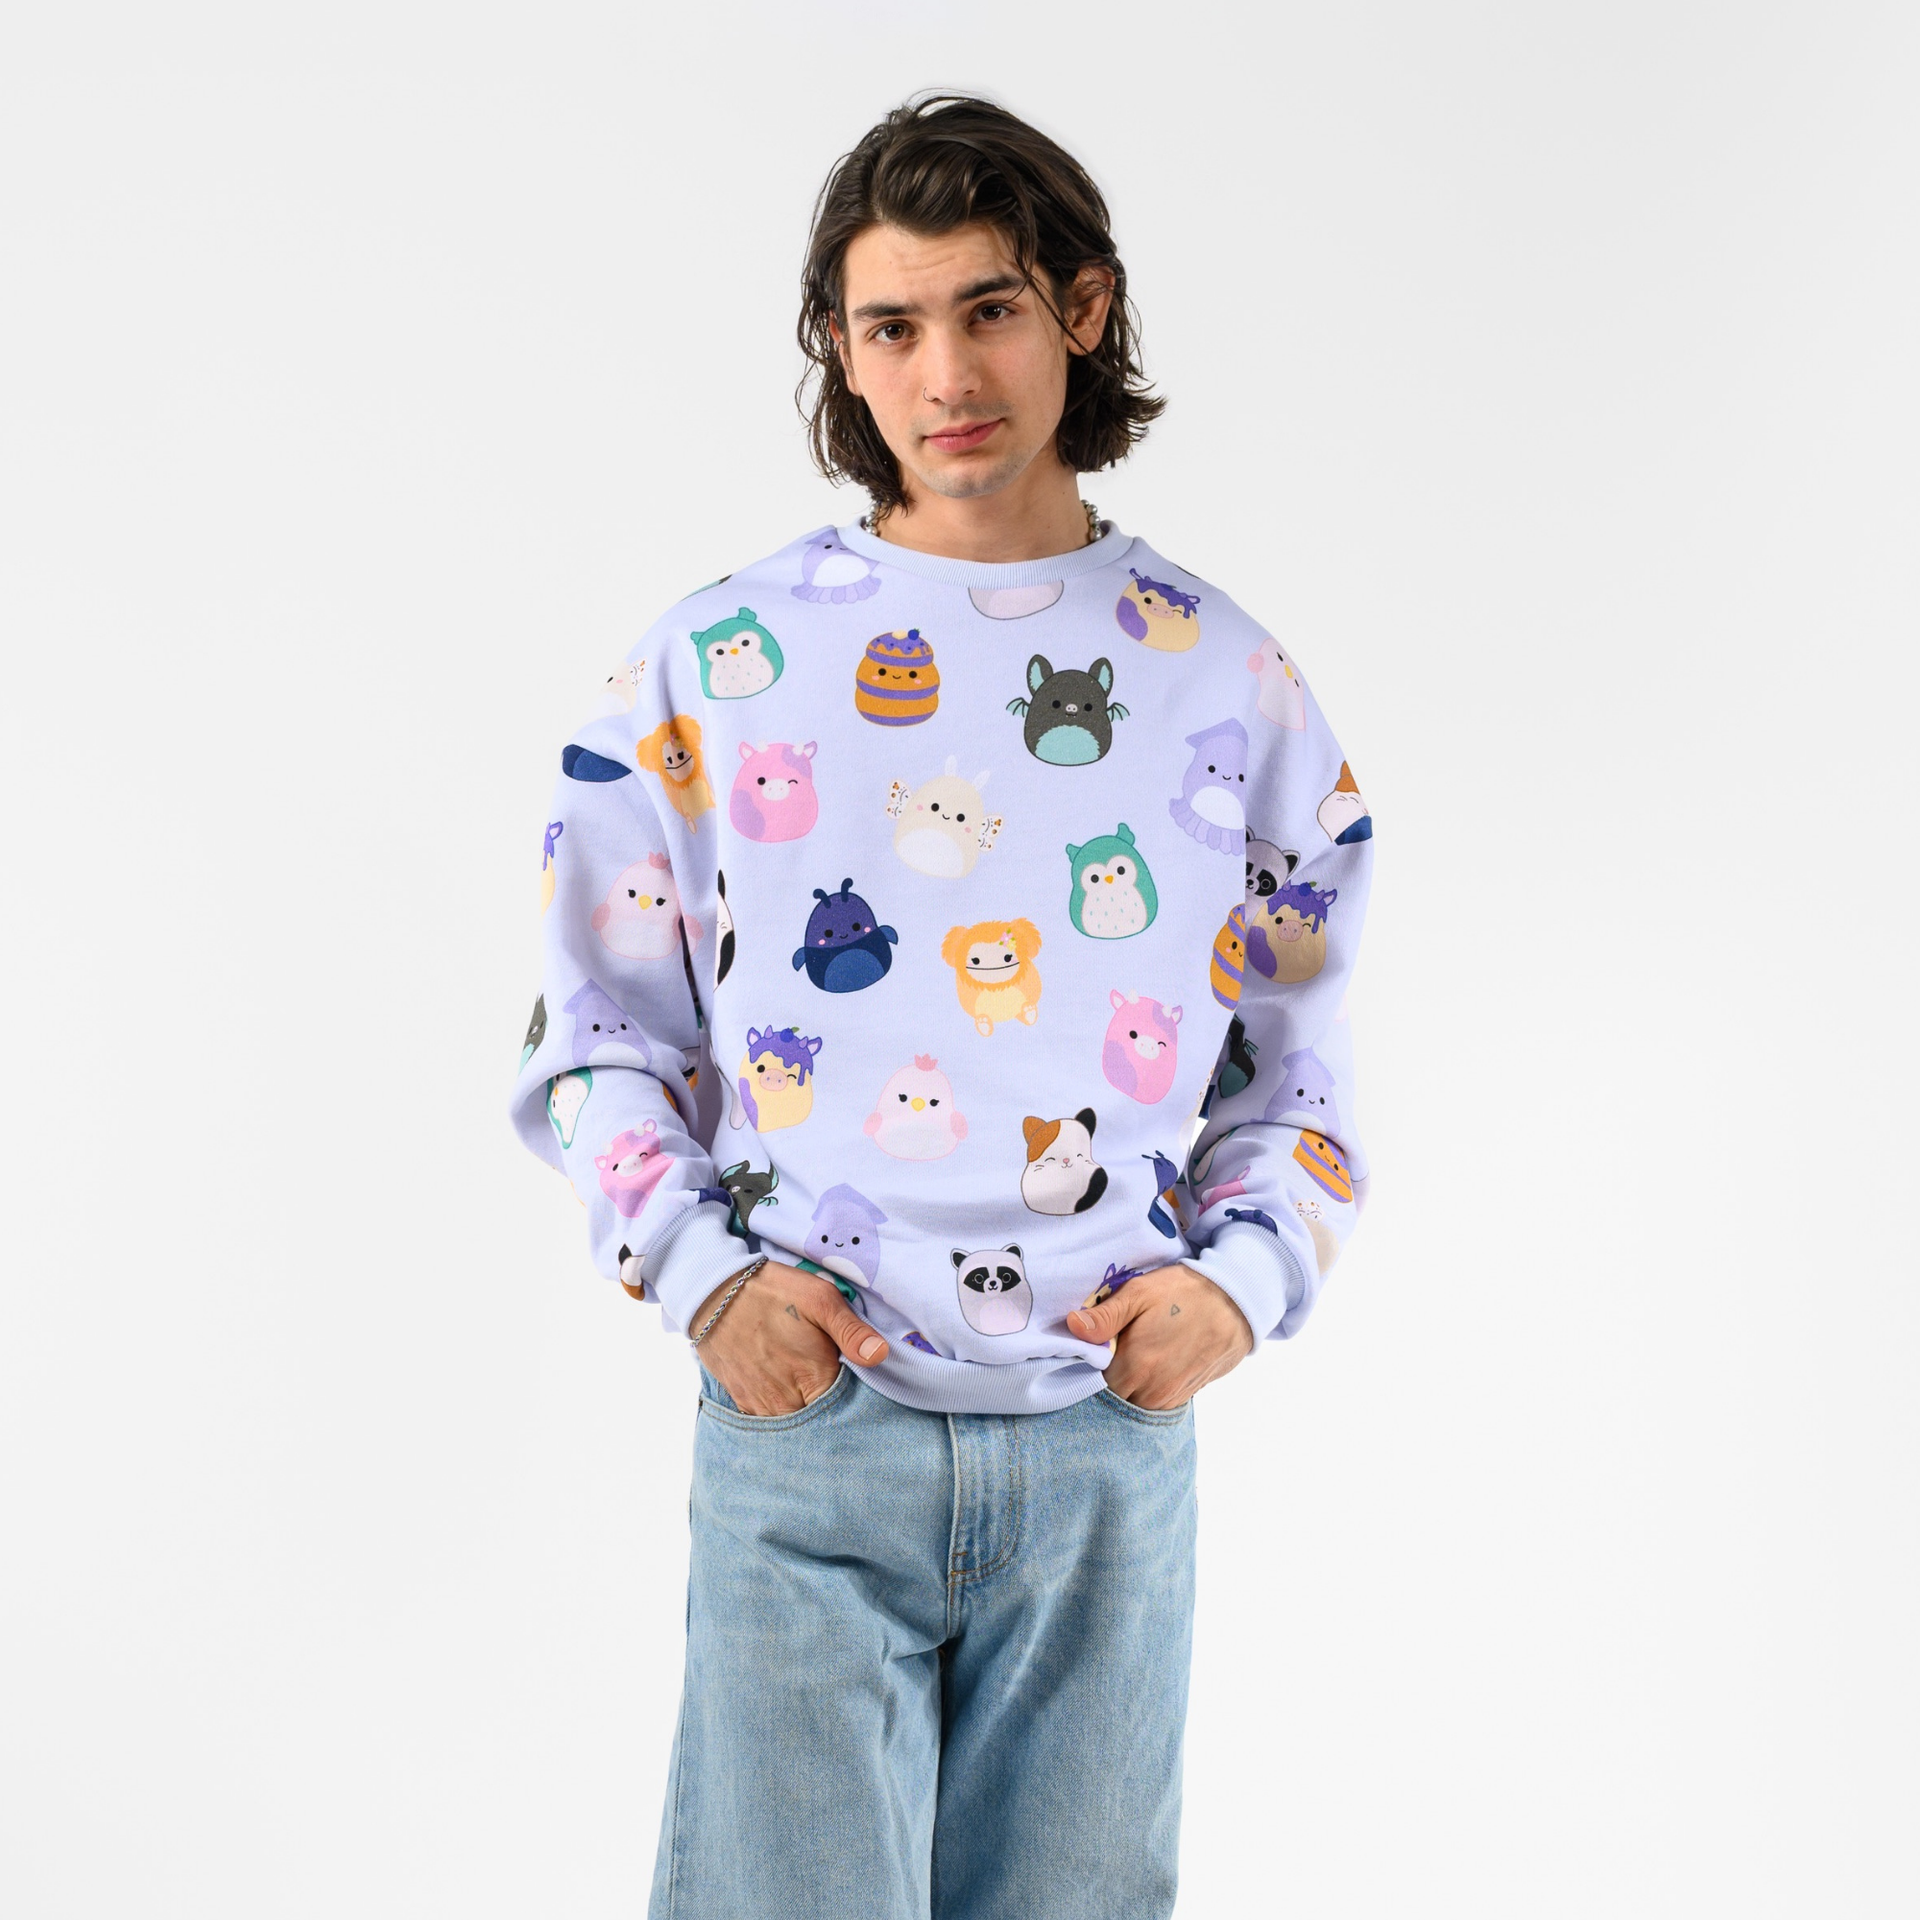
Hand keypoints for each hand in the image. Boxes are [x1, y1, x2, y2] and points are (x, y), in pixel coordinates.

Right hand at [692, 1260, 889, 1416]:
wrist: (714, 1292)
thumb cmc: (774, 1292)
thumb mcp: (820, 1298)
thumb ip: (852, 1331)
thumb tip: (881, 1355)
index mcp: (813, 1379)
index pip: (845, 1410)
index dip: (855, 1401)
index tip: (858, 1388)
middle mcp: (786, 1401)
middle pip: (819, 1421)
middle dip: (830, 1410)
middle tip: (835, 1388)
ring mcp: (761, 1405)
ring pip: (794, 1424)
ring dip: (805, 1413)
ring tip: (810, 1390)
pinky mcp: (743, 1401)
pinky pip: (768, 1420)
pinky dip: (781, 1413)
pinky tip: (787, 1393)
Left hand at [1065, 1263, 1253, 1410]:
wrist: (1237, 1301)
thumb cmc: (1184, 1293)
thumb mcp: (1140, 1293)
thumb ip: (1104, 1316)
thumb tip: (1071, 1326)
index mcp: (1136, 1366)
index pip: (1093, 1385)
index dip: (1086, 1370)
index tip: (1088, 1353)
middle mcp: (1153, 1390)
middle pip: (1113, 1398)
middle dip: (1105, 1381)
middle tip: (1108, 1354)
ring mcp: (1172, 1396)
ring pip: (1134, 1403)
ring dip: (1128, 1387)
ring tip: (1131, 1357)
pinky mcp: (1187, 1395)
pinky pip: (1155, 1402)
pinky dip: (1147, 1389)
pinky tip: (1151, 1365)